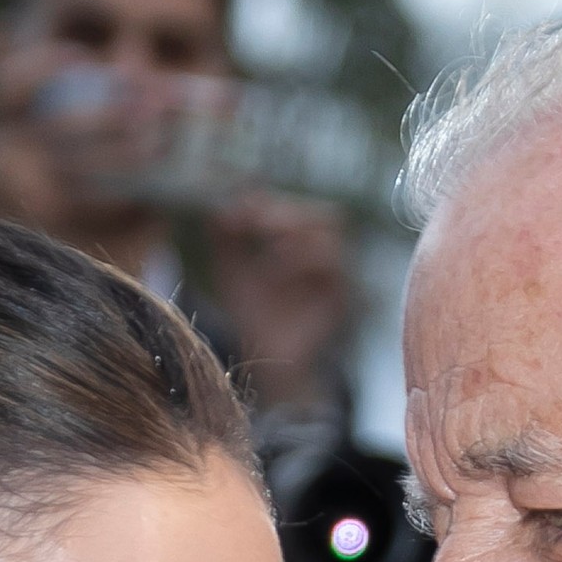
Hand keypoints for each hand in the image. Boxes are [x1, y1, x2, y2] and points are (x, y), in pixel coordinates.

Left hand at [206, 193, 351, 410]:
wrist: (266, 360)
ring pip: (332, 235)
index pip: (298, 207)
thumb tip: (220, 204)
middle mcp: (326, 255)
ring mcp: (338, 275)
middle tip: (254, 220)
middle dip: (288, 213)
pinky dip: (301, 262)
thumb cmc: (252, 312)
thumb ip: (225, 238)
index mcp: (304, 243)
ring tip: (264, 249)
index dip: (271, 201)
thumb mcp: (230, 269)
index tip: (239, 206)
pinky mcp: (341, 297)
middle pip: (326, 215)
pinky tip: (273, 273)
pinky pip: (332, 268)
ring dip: (295, 234)